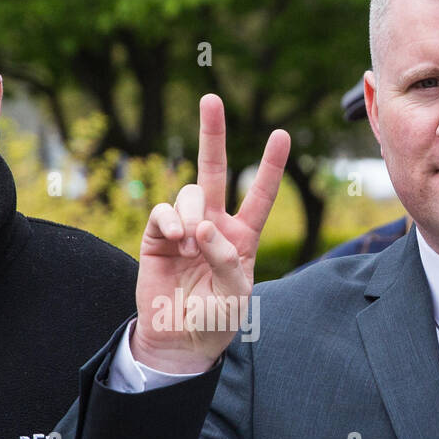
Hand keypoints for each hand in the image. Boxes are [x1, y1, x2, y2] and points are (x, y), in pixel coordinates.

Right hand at [131, 94, 289, 371]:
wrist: (179, 341)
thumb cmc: (216, 321)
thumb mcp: (236, 295)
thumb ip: (226, 259)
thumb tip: (202, 226)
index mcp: (242, 237)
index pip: (261, 195)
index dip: (270, 166)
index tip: (282, 134)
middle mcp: (213, 225)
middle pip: (214, 170)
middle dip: (213, 134)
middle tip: (211, 98)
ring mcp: (184, 228)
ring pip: (189, 193)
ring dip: (192, 212)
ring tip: (190, 243)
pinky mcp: (157, 237)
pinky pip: (162, 212)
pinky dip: (170, 221)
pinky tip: (176, 240)